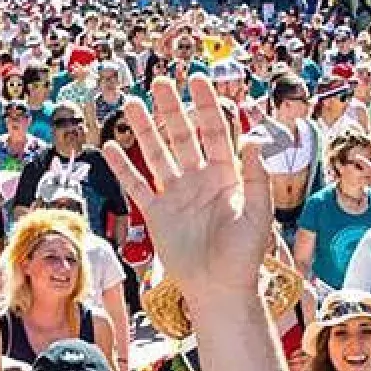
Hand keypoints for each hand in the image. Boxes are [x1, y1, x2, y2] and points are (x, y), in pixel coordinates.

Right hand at [102, 77, 272, 311]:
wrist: (220, 289)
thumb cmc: (244, 257)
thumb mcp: (258, 215)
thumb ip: (257, 177)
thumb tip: (252, 139)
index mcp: (226, 176)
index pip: (215, 131)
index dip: (206, 105)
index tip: (196, 80)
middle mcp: (199, 180)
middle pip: (182, 135)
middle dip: (171, 108)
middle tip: (160, 82)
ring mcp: (176, 195)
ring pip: (157, 153)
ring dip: (144, 129)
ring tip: (132, 103)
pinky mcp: (157, 214)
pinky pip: (137, 185)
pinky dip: (123, 168)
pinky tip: (111, 148)